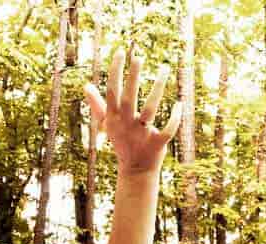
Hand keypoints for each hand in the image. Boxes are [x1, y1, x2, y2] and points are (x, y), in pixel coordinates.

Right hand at [84, 49, 181, 173]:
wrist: (135, 170)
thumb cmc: (122, 142)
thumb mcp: (108, 123)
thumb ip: (97, 104)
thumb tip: (86, 86)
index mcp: (114, 118)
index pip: (112, 91)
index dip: (115, 71)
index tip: (120, 51)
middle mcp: (126, 124)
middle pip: (128, 97)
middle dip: (133, 77)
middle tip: (138, 57)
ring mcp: (141, 134)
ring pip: (150, 108)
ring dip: (158, 88)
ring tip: (165, 68)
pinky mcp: (157, 143)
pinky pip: (167, 129)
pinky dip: (174, 118)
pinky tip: (179, 104)